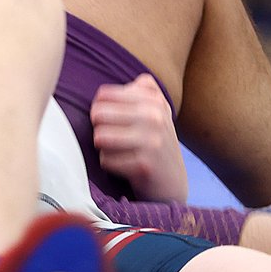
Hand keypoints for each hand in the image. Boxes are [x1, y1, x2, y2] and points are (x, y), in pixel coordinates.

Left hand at [90, 73, 187, 201]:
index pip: (103, 95)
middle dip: (100, 128)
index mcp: (154, 101)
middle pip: (98, 114)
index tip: (113, 121)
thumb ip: (140, 89)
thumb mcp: (155, 111)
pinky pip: (105, 160)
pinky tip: (126, 167)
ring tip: (120, 152)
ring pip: (99, 137)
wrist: (172, 181)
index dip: (100, 109)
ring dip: (104, 148)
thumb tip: (106, 89)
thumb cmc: (154, 142)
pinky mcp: (144, 165)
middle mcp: (155, 117)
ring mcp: (152, 141)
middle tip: (115, 139)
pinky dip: (110, 165)